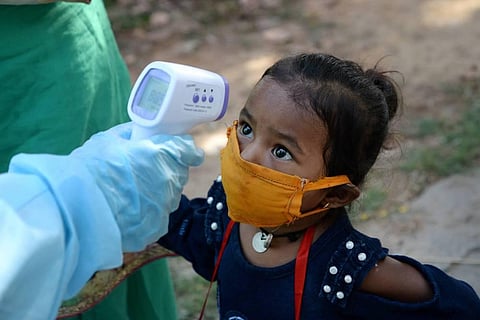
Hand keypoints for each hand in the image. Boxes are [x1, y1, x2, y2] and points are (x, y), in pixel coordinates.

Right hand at [71, 122, 203, 250]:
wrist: (77, 208)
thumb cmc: (91, 169)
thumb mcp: (109, 139)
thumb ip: (132, 133)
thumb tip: (140, 132)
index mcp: (163, 154)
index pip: (189, 150)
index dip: (184, 149)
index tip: (180, 151)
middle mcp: (170, 179)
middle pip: (178, 173)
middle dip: (165, 170)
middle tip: (142, 171)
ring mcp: (166, 205)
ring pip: (169, 195)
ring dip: (157, 192)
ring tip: (130, 193)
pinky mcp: (158, 227)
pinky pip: (158, 216)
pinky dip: (148, 213)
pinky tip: (128, 210)